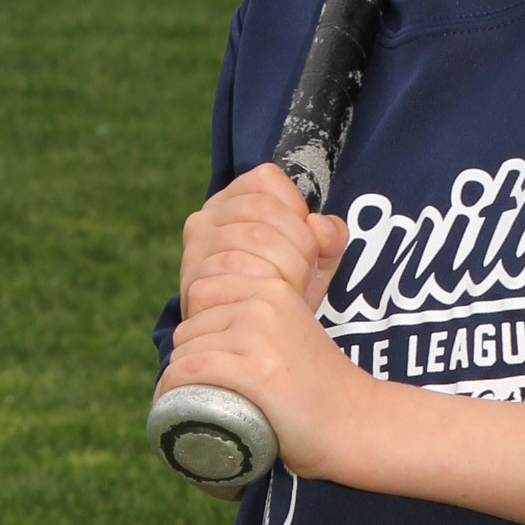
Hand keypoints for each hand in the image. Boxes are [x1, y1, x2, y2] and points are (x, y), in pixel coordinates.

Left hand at [158, 269, 380, 480]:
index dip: (196, 332)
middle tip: (203, 393)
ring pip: (187, 349)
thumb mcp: (291, 332)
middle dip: (187, 360)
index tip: (206, 363)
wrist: (356, 424)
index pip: (202, 293)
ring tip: (192, 405)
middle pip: (190, 326)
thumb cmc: (319, 389)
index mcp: (273, 289)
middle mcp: (265, 303)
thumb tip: (209, 325)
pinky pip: (192, 370)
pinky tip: (175, 406)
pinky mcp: (257, 370)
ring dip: (179, 380)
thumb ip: (260, 318)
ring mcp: (260, 335)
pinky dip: (173, 389)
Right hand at [179, 164, 346, 320]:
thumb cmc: (280, 292)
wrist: (249, 344)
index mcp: (233, 200)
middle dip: (300, 246)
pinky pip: (238, 275)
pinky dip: (266, 290)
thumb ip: (329, 239)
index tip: (306, 243)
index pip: (267, 180)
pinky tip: (271, 305)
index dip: (296, 210)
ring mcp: (196, 251)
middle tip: (306, 276)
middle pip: (266, 211)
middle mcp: (206, 218)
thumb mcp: (313, 260)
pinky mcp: (194, 285)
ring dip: (288, 270)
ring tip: (293, 293)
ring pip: (255, 239)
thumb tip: (322, 227)